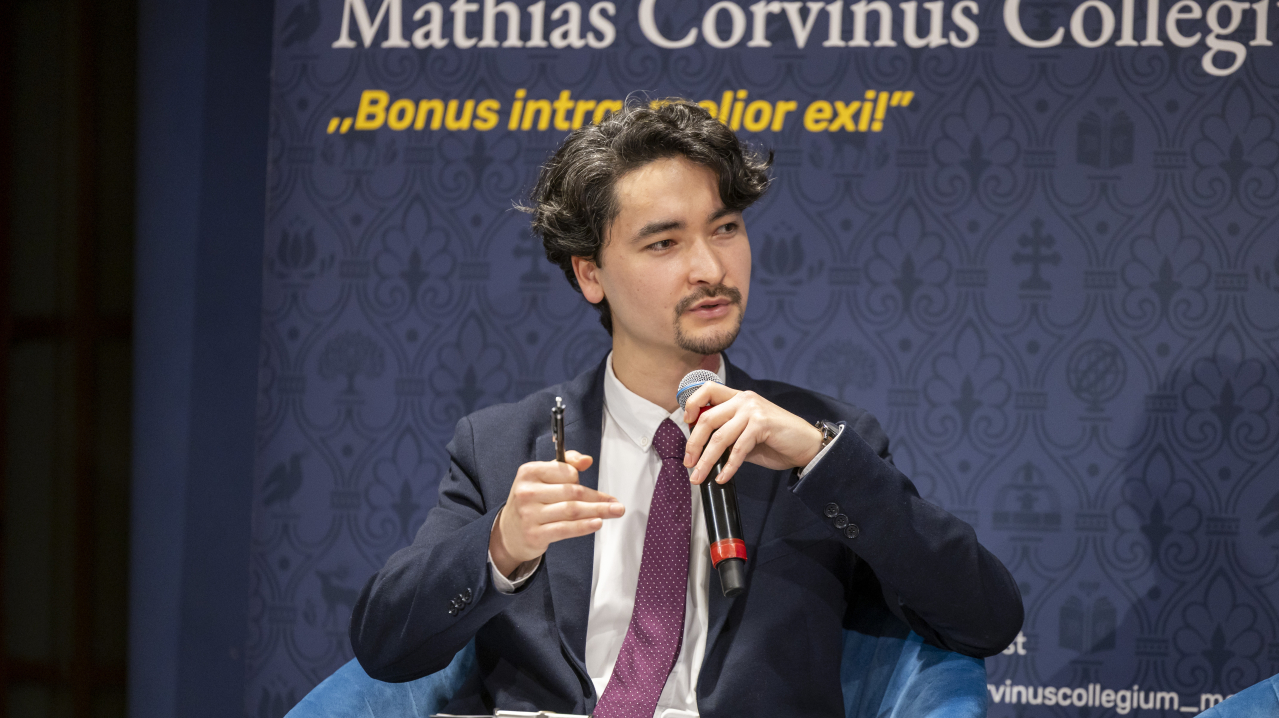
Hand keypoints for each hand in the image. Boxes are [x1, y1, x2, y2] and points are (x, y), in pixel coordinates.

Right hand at [490, 450, 624, 576]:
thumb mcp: (542, 477)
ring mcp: (529, 514)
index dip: (582, 479)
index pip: (566, 472)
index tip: (596, 489)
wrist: (509, 532)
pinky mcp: (534, 534)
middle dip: (598, 498)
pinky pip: (565, 529)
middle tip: (616, 504)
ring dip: (597, 511)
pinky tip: (597, 523)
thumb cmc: (531, 501)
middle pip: (572, 492)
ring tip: (614, 511)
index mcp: (529, 472)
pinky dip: (584, 526)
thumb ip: (565, 464)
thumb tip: (586, 460)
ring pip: (572, 510)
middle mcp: (527, 492)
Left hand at [681, 383, 823, 484]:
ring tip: (699, 477)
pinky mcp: (762, 424)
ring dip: (706, 461)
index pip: (707, 389)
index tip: (686, 424)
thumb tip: (700, 449)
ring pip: (720, 437)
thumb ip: (727, 435)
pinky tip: (723, 478)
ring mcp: (753, 410)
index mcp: (738, 397)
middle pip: (707, 418)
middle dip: (693, 444)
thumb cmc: (775, 441)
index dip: (692, 404)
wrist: (807, 445)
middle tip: (689, 464)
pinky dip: (728, 466)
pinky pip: (738, 448)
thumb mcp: (745, 435)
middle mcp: (744, 399)